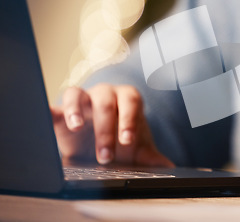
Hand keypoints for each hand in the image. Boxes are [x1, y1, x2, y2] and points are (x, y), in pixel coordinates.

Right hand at [51, 84, 173, 166]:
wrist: (101, 141)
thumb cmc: (122, 137)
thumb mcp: (136, 148)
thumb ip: (150, 156)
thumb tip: (168, 168)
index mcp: (127, 98)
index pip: (131, 101)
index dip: (129, 119)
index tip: (127, 140)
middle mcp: (105, 93)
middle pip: (105, 103)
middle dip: (106, 130)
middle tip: (106, 156)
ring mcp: (82, 98)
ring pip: (77, 94)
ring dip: (76, 110)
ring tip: (76, 127)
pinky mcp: (61, 109)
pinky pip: (54, 105)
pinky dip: (50, 110)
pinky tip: (49, 117)